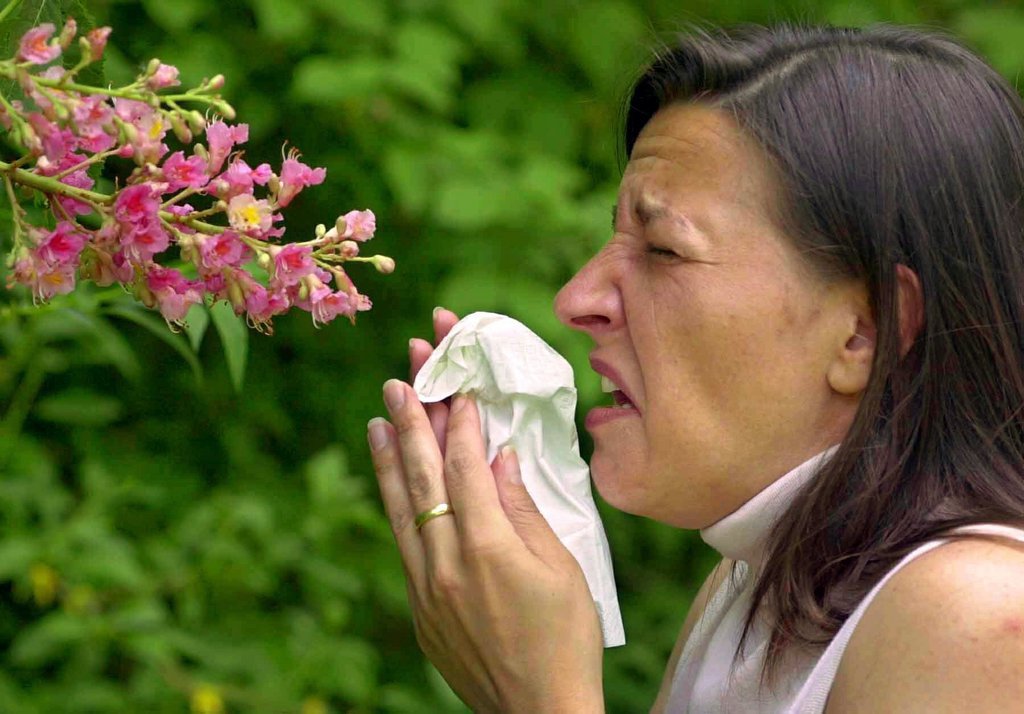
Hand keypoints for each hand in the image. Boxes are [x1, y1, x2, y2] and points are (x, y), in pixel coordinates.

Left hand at [368, 308, 604, 712]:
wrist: (538, 711)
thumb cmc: (565, 638)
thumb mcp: (560, 567)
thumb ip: (523, 510)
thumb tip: (500, 460)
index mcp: (488, 547)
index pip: (464, 466)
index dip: (459, 420)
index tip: (455, 385)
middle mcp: (447, 563)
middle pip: (423, 478)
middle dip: (413, 422)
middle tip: (402, 379)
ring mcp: (426, 588)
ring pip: (400, 509)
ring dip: (390, 459)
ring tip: (379, 418)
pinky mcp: (420, 610)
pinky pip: (404, 543)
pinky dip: (396, 506)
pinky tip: (394, 484)